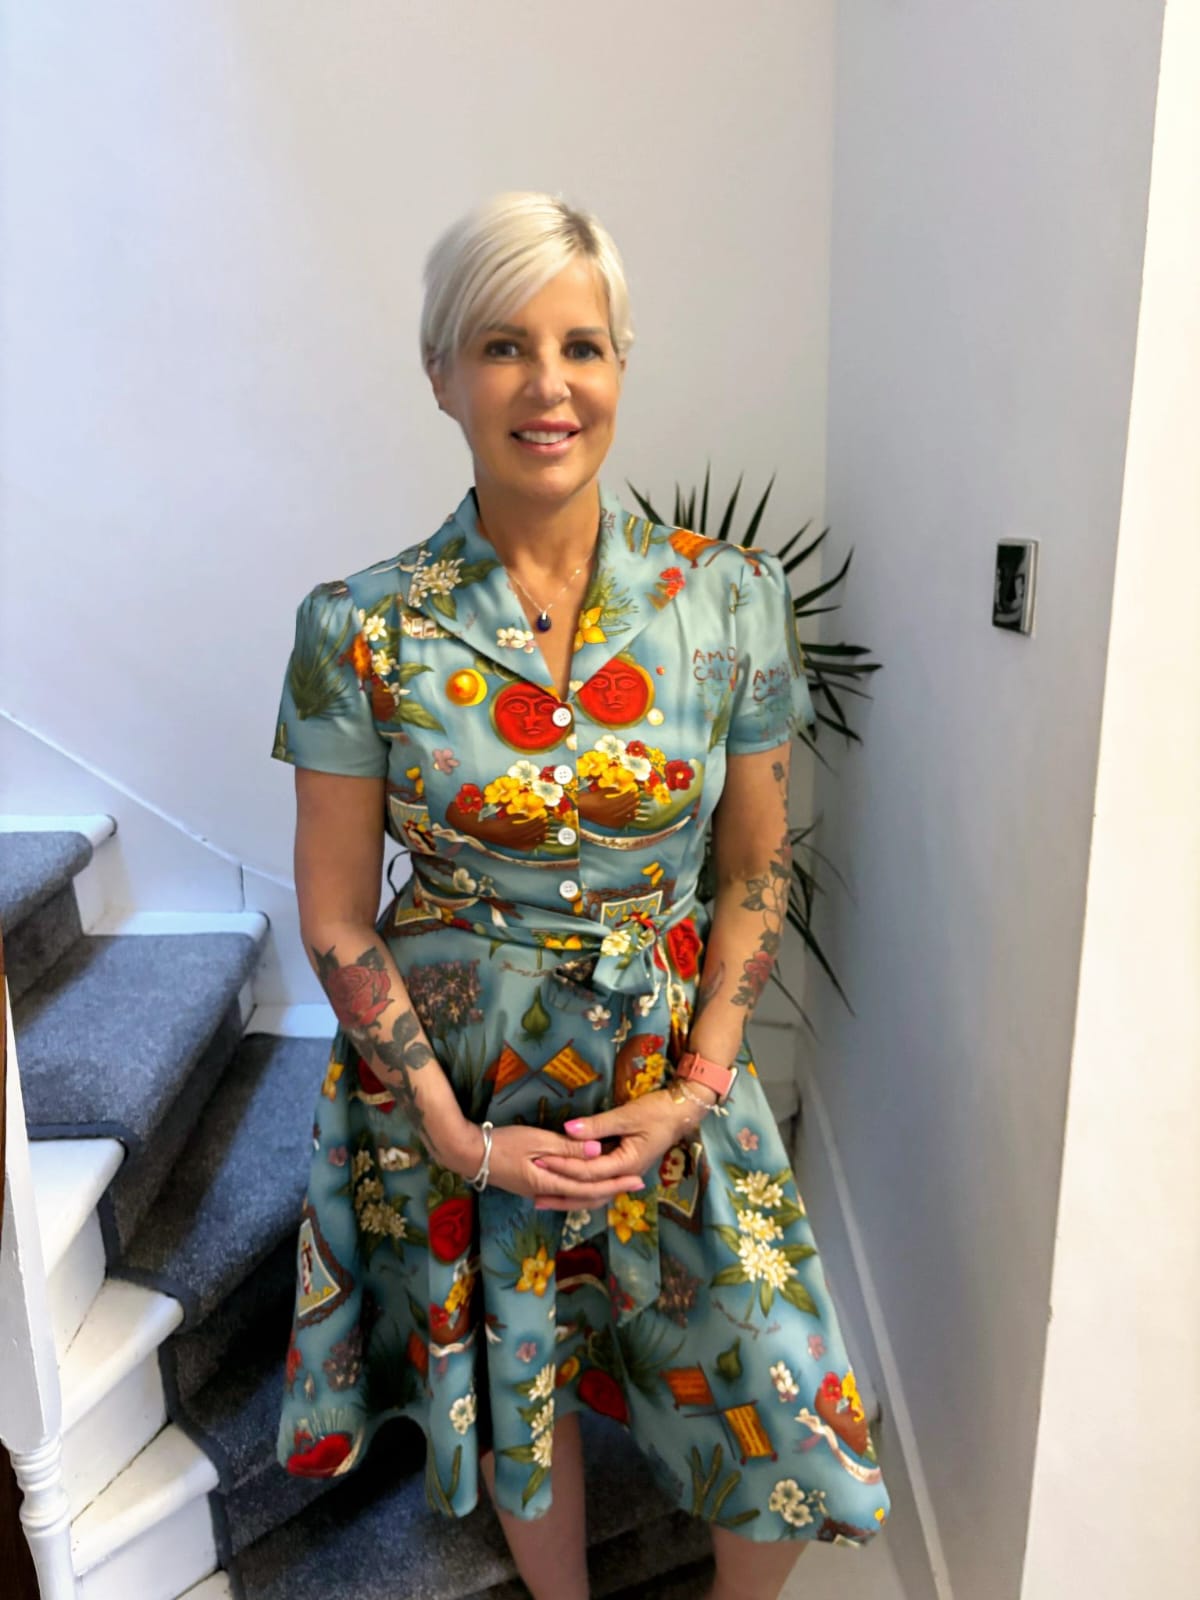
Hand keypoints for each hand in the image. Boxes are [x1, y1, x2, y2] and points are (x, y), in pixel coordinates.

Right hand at [442, 1120, 638, 1204]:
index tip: (638, 1179)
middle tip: (636, 1184)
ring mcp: (537, 1193)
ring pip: (576, 1199)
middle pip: (586, 1198)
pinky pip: (564, 1194)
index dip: (616, 1183)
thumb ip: (568, 1148)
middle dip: (613, 1190)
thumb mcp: (537, 1140)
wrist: (469, 1154)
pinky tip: (587, 1185)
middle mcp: (545, 1194)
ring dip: (599, 1192)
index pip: (591, 1187)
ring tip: (619, 1185)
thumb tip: (599, 1151)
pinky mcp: (531, 1188)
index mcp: (549, 1183)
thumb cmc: (502, 1143)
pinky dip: (581, 1191)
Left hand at [529, 1088, 714, 1210]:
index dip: (564, 1166)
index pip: (589, 1171)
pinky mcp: (622, 1167)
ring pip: (594, 1192)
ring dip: (569, 1195)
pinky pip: (598, 1183)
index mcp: (627, 1164)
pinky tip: (564, 1186)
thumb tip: (568, 1130)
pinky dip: (581, 1186)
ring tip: (544, 1198)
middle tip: (534, 1195)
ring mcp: (625, 1173)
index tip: (541, 1160)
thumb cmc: (657, 1112)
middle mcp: (625, 1175)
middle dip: (562, 1193)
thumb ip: (596, 1125)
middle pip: (589, 1191)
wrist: (682, 1112)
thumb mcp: (626, 1115)